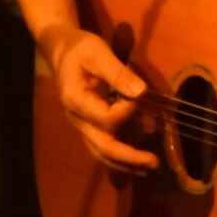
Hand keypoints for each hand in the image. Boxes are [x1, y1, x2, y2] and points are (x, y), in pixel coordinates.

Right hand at [44, 23, 157, 172]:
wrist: (62, 52)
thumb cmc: (80, 49)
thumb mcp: (98, 53)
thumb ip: (118, 73)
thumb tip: (140, 93)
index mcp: (76, 100)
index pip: (106, 118)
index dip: (128, 111)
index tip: (141, 94)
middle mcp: (77, 119)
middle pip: (103, 147)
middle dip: (129, 157)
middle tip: (154, 162)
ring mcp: (82, 125)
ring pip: (101, 153)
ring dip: (126, 163)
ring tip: (149, 167)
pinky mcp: (89, 126)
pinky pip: (103, 148)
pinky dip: (120, 157)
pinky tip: (138, 161)